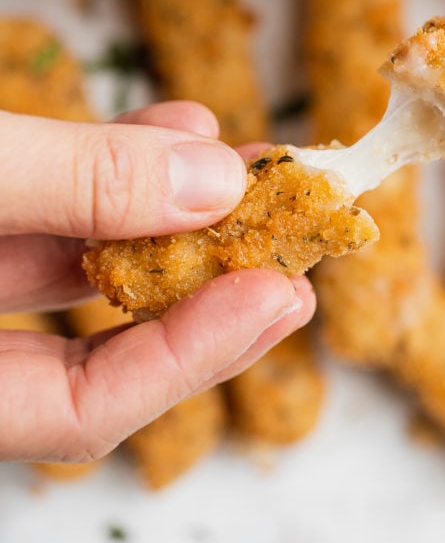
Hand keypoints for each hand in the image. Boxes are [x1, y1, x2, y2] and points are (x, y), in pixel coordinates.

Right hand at [0, 101, 313, 462]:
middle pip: (97, 345)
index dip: (187, 357)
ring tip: (243, 169)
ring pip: (81, 264)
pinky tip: (173, 132)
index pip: (78, 410)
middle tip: (291, 257)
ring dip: (172, 210)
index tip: (273, 293)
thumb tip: (212, 186)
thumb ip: (78, 183)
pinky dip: (118, 168)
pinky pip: (55, 207)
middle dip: (205, 290)